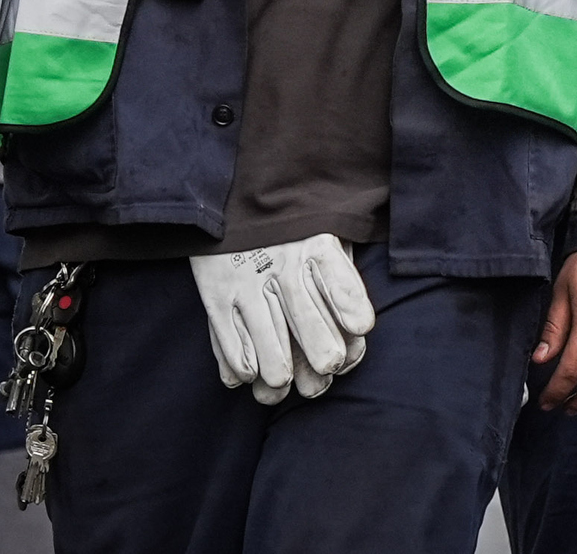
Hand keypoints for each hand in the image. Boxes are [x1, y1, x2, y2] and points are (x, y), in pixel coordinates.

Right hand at [191, 236, 377, 403]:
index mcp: (317, 243)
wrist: (230, 195)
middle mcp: (283, 262)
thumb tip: (356, 331)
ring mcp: (247, 279)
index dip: (352, 310)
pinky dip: (241, 364)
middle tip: (326, 366)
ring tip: (282, 380)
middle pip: (307, 319)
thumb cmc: (291, 228)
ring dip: (277, 370)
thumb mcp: (324, 232)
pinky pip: (229, 340)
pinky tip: (249, 373)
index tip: (360, 329)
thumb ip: (340, 276)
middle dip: (321, 352)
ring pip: (267, 340)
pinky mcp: (216, 293)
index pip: (341, 283)